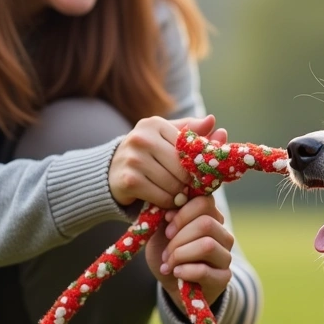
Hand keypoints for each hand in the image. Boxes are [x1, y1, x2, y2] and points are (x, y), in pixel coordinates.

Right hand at [108, 114, 224, 208]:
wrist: (111, 171)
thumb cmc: (147, 153)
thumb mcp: (166, 138)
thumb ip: (190, 131)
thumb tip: (213, 120)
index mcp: (155, 124)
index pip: (189, 148)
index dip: (196, 165)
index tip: (196, 173)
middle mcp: (142, 138)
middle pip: (182, 168)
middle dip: (188, 182)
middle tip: (189, 188)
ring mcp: (133, 159)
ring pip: (173, 184)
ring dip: (179, 194)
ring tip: (177, 194)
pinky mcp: (129, 180)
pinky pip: (162, 197)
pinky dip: (168, 203)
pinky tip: (165, 200)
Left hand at [145, 194, 234, 309]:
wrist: (172, 284)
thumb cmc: (168, 254)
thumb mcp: (161, 233)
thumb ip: (167, 218)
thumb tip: (171, 209)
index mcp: (210, 218)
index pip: (205, 202)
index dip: (182, 213)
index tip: (167, 227)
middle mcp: (223, 234)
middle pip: (206, 224)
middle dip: (179, 238)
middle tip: (166, 252)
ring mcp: (226, 256)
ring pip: (207, 245)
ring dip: (180, 255)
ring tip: (169, 264)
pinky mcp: (223, 277)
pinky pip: (204, 270)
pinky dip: (184, 271)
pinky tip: (176, 273)